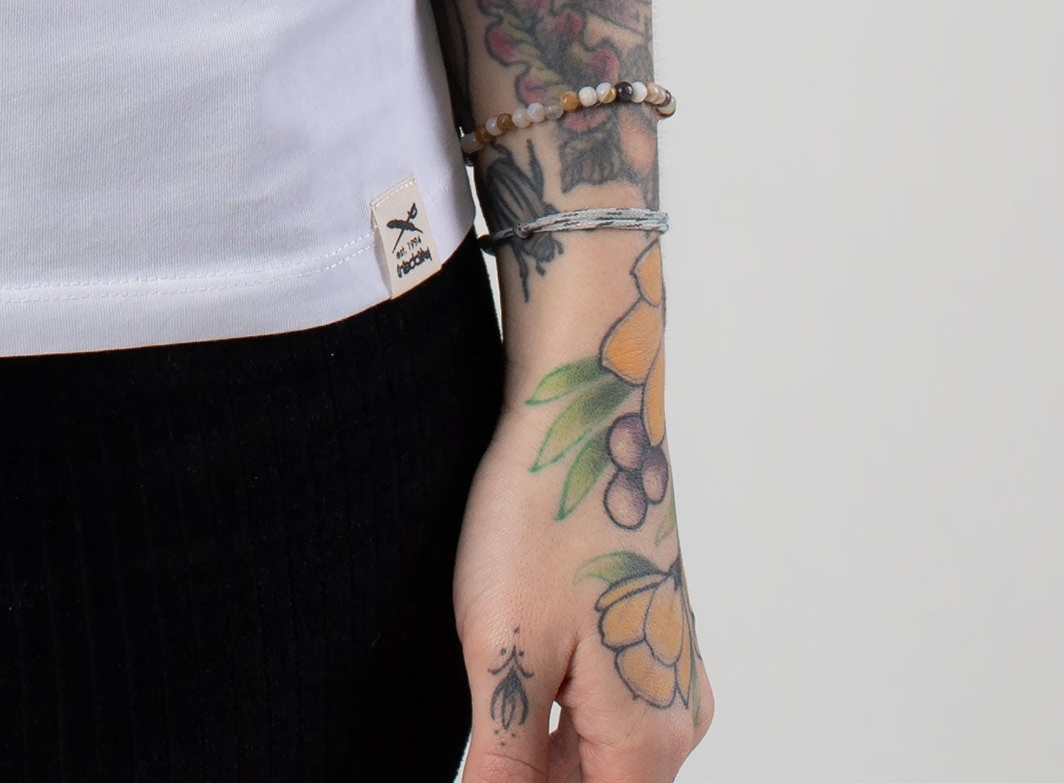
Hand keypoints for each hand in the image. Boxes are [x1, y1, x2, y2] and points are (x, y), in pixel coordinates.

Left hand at [454, 234, 710, 774]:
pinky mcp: (650, 631)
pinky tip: (510, 664)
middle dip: (526, 775)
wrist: (588, 404)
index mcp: (647, 744)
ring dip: (536, 746)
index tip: (477, 762)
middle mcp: (675, 718)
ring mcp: (669, 671)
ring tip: (483, 694)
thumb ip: (505, 765)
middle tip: (472, 726)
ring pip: (593, 749)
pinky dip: (552, 705)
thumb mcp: (504, 656)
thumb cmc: (542, 520)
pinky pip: (601, 701)